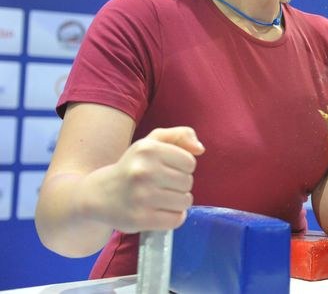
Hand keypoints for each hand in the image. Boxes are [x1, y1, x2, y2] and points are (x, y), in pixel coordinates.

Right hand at [87, 127, 204, 233]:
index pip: (190, 162)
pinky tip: (161, 212)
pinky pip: (176, 220)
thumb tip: (200, 149)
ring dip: (178, 202)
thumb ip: (180, 136)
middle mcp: (143, 171)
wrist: (98, 195)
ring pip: (185, 202)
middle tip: (161, 186)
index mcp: (148, 149)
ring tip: (161, 199)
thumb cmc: (133, 166)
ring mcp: (141, 197)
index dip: (182, 167)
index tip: (167, 170)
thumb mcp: (152, 142)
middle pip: (188, 183)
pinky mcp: (140, 219)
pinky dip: (174, 218)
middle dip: (179, 185)